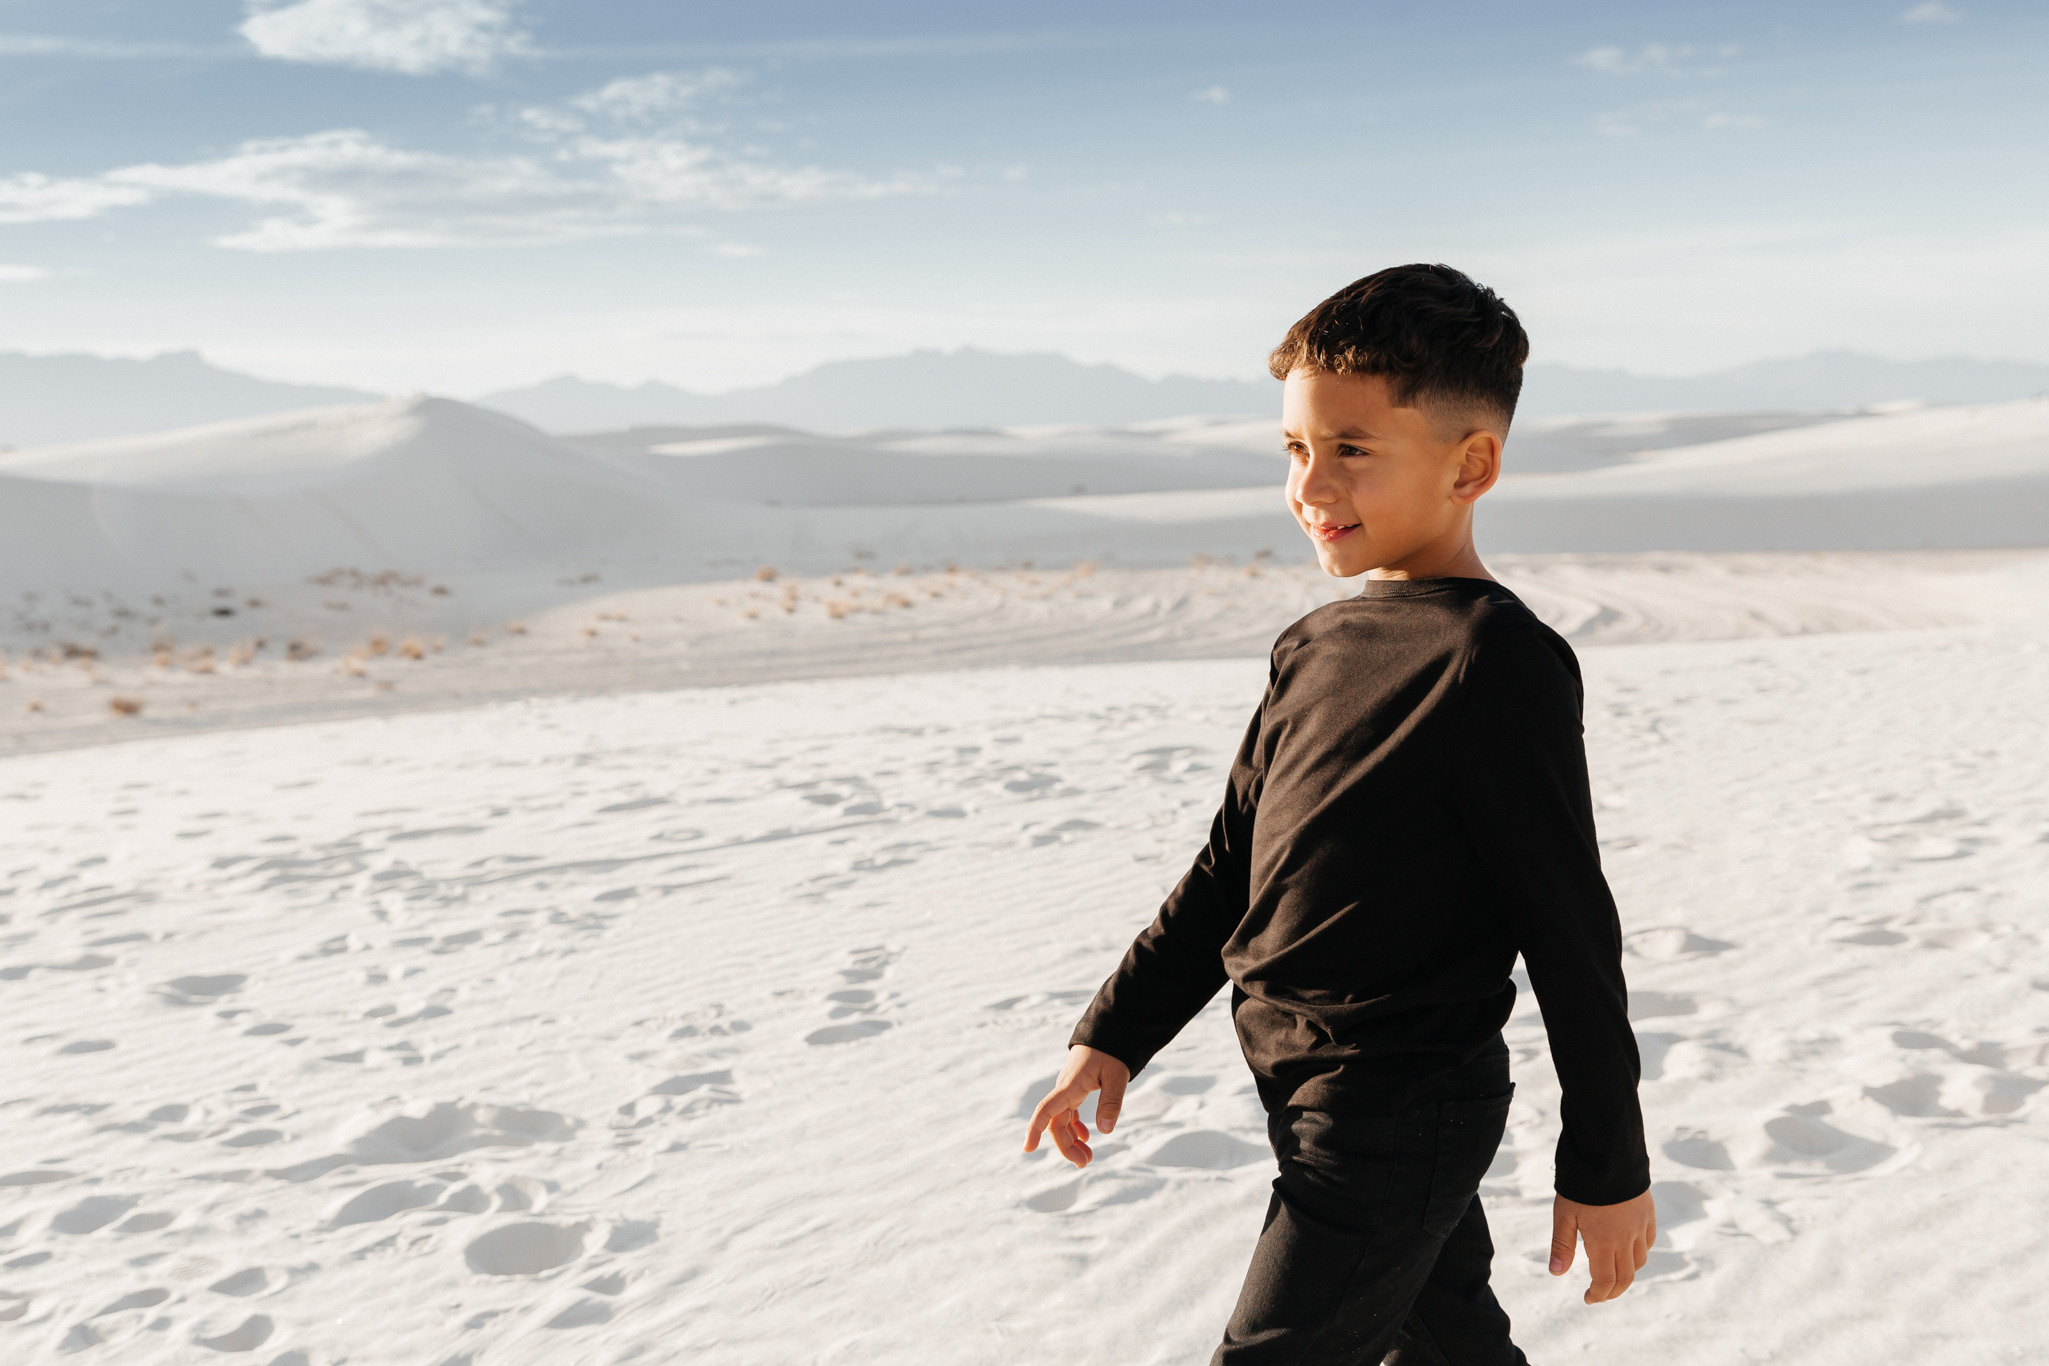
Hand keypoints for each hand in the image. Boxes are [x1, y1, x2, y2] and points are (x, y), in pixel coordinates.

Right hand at [1022, 1045, 1130, 1167]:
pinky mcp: (1074, 1089)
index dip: (1035, 1130)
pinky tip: (1085, 1137)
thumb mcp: (1117, 1075)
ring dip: (1071, 1140)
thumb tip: (1105, 1131)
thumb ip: (1111, 1102)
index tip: (1028, 1149)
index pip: (1047, 1110)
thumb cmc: (1112, 1051)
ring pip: (1062, 1120)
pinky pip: (1068, 1113)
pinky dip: (1075, 1128)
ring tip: (1087, 1158)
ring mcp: (1068, 1089)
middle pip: (1056, 1123)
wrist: (1108, 1031)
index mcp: (1070, 1086)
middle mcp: (1064, 1089)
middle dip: (1066, 1146)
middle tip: (1084, 1163)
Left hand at [1549, 1188, 1656, 1303]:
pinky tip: (1628, 1250)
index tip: (1589, 1298)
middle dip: (1613, 1291)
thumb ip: (1562, 1245)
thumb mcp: (1564, 1215)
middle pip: (1626, 1278)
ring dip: (1626, 1273)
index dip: (1598, 1294)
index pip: (1606, 1281)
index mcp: (1604, 1242)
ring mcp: (1640, 1227)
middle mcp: (1626, 1239)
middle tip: (1600, 1294)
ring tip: (1611, 1273)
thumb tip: (1556, 1273)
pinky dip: (1639, 1253)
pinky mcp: (1648, 1214)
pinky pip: (1648, 1242)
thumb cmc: (1581, 1185)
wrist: (1608, 1155)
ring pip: (1639, 1261)